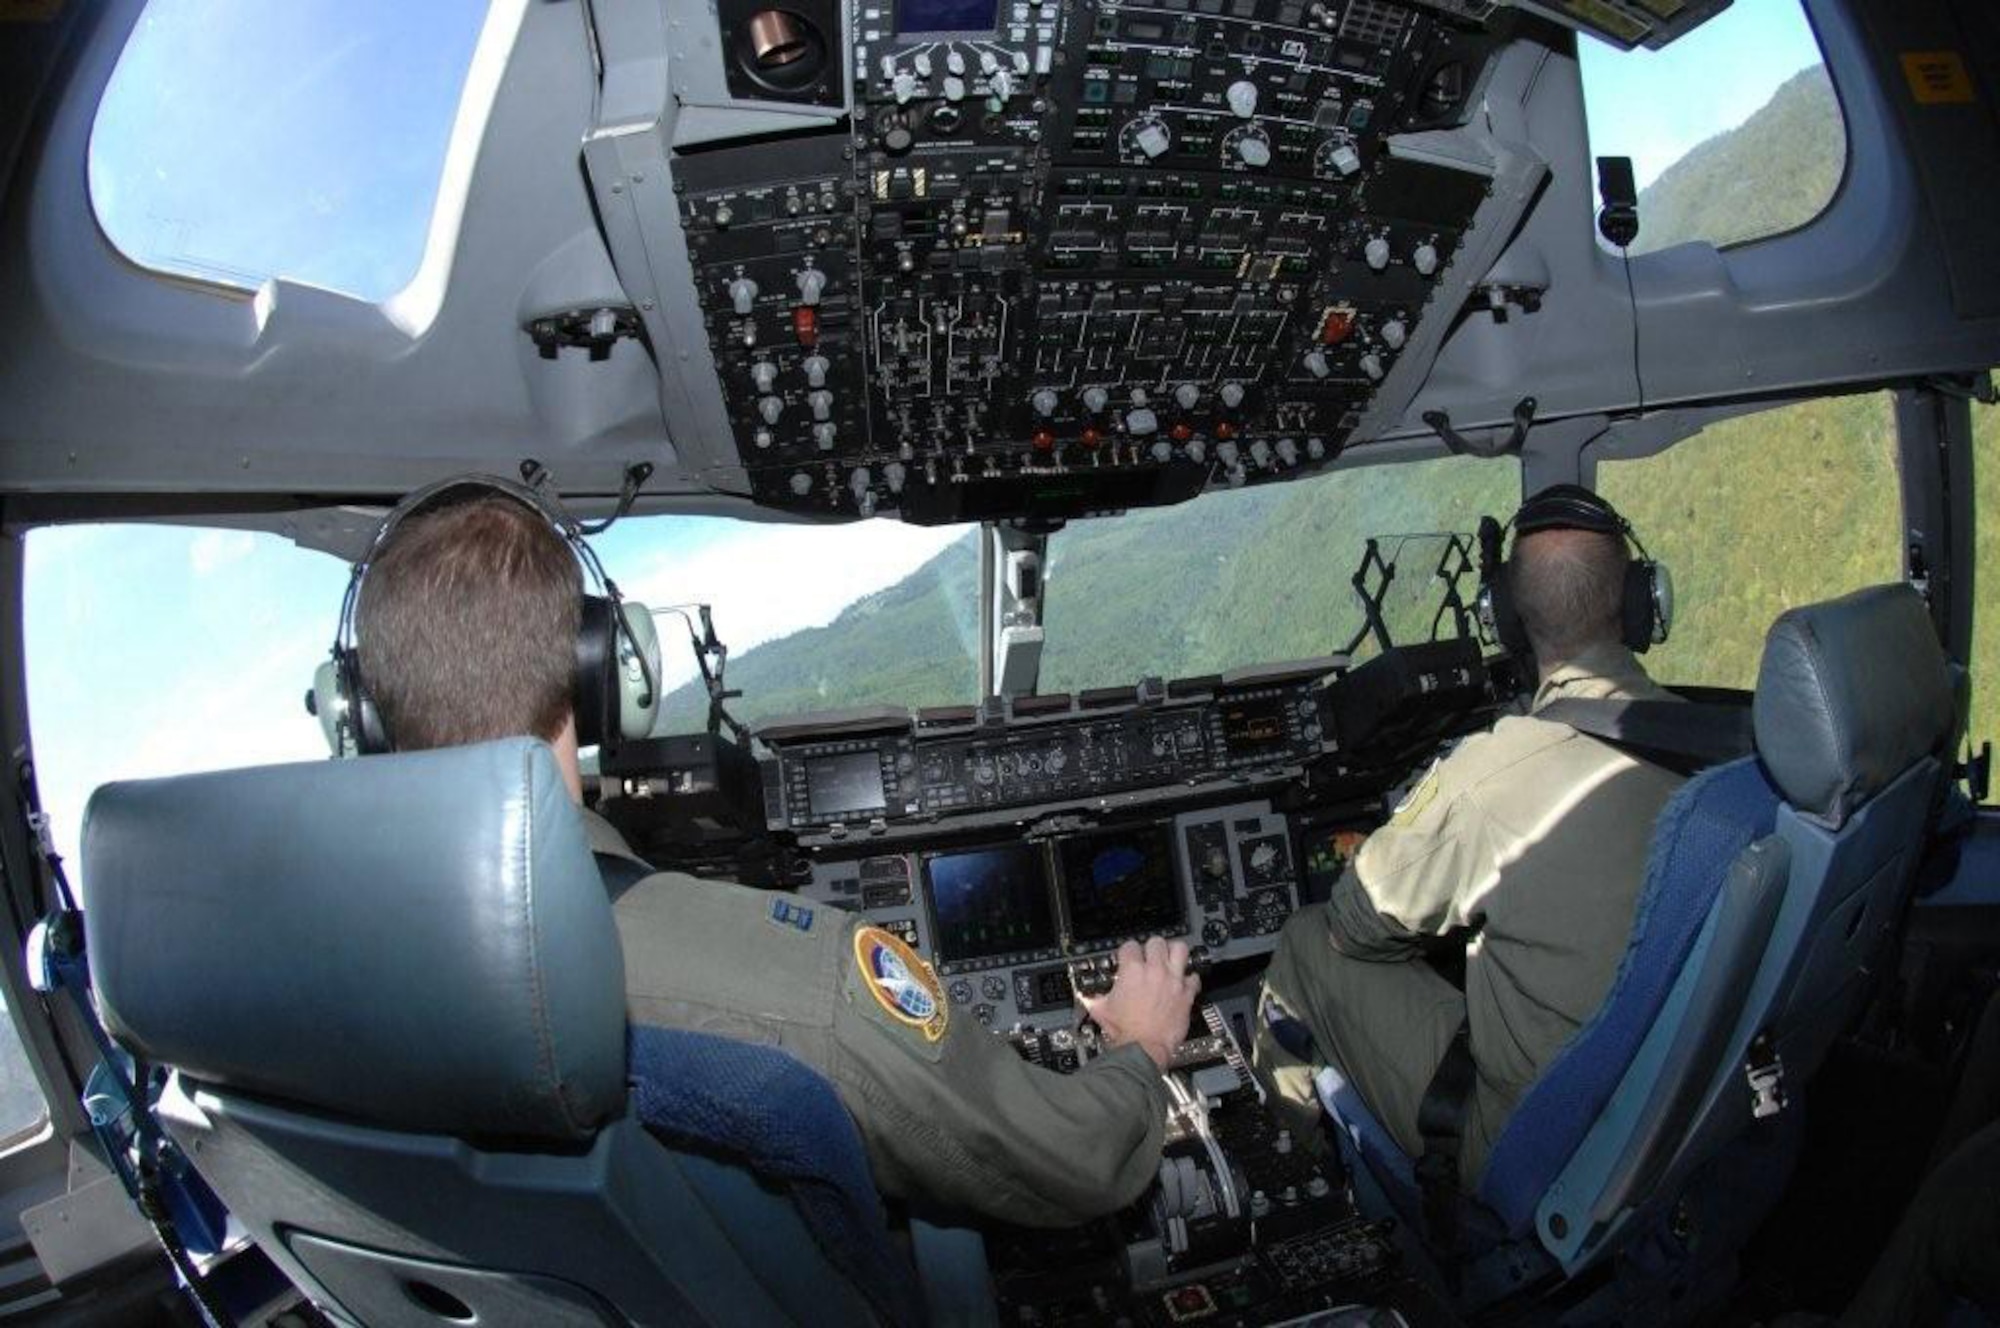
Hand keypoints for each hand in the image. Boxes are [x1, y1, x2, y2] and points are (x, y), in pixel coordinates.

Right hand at [1079, 936, 1200, 1070]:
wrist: (1144, 1049)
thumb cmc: (1125, 1032)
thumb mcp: (1101, 1010)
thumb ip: (1093, 998)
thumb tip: (1085, 995)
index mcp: (1132, 971)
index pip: (1130, 945)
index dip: (1127, 951)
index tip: (1128, 957)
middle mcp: (1155, 971)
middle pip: (1157, 942)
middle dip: (1151, 948)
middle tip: (1149, 956)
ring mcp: (1173, 981)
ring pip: (1180, 949)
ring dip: (1174, 953)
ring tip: (1170, 959)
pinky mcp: (1186, 995)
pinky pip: (1194, 978)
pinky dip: (1189, 979)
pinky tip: (1183, 983)